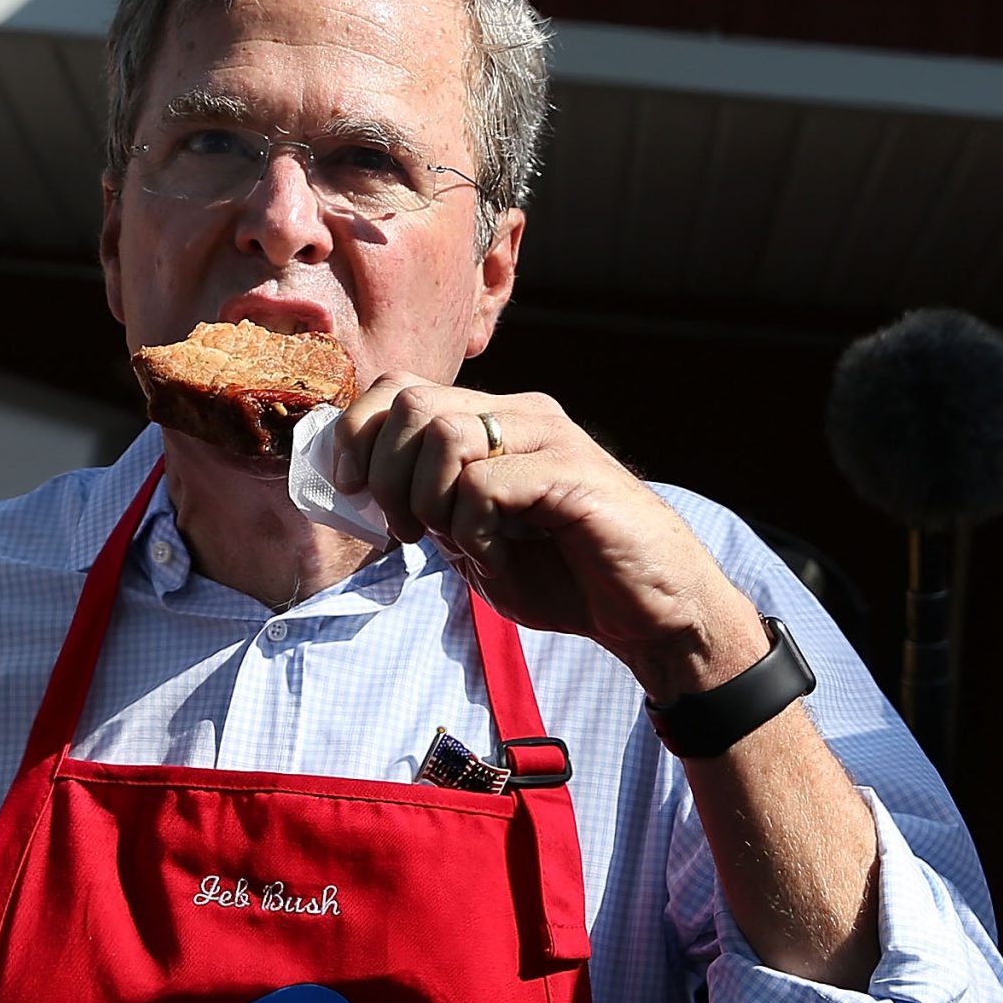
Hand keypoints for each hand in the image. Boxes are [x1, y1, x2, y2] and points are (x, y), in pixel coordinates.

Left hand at [334, 373, 768, 699]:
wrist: (651, 612)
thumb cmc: (567, 578)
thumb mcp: (474, 542)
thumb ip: (430, 509)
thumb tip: (366, 489)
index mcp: (494, 422)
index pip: (401, 389)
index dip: (358, 433)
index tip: (350, 490)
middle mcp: (520, 415)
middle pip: (413, 403)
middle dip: (385, 473)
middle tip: (406, 530)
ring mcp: (549, 438)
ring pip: (444, 435)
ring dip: (428, 501)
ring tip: (457, 544)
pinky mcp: (571, 473)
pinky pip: (484, 484)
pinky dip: (473, 531)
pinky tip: (497, 558)